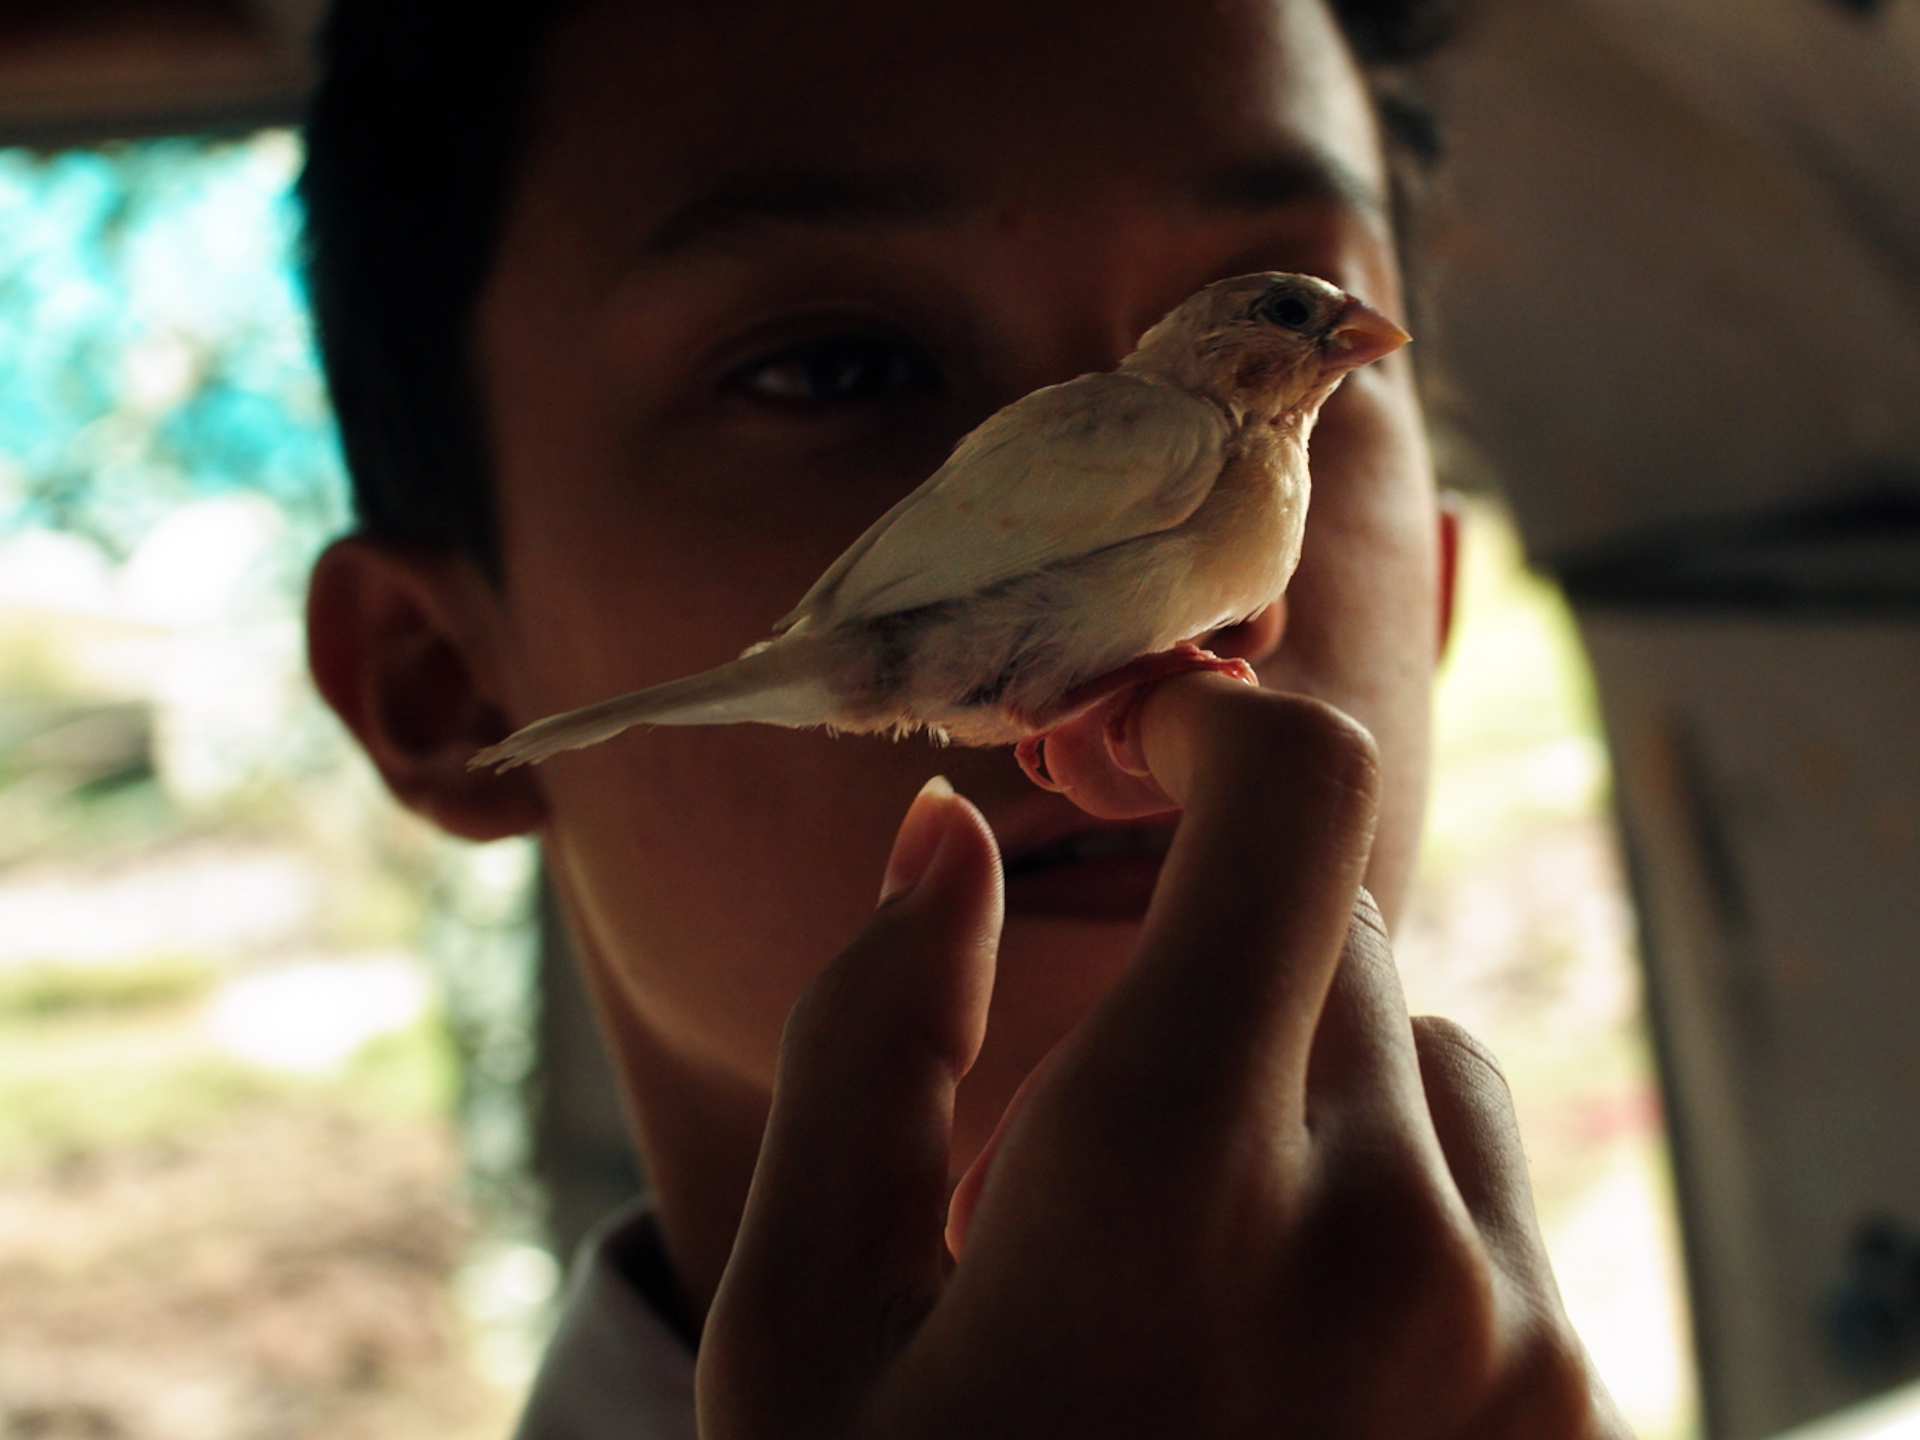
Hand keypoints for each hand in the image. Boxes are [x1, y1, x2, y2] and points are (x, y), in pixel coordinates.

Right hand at [700, 672, 1629, 1438]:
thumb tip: (950, 837)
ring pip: (1417, 1061)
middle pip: (1337, 932)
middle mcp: (1393, 1233)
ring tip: (1184, 1276)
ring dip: (1304, 1095)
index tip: (1141, 738)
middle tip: (1090, 1133)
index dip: (1216, 717)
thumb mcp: (806, 1327)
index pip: (1298, 798)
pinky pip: (1482, 1201)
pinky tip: (1279, 1365)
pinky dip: (1386, 1213)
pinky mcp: (1582, 1413)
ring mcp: (1517, 1336)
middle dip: (1211, 968)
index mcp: (1173, 1180)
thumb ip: (870, 1038)